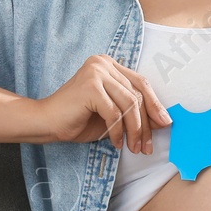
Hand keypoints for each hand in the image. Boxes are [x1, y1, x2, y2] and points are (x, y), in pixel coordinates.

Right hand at [30, 55, 169, 153]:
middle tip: (149, 144)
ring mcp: (96, 72)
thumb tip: (162, 119)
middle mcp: (103, 63)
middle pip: (137, 94)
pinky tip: (116, 142)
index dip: (155, 104)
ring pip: (129, 104)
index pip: (140, 83)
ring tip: (134, 148)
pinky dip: (118, 131)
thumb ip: (132, 110)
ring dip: (135, 130)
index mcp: (109, 64)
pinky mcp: (90, 86)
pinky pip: (115, 113)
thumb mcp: (112, 113)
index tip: (164, 124)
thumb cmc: (77, 119)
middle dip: (147, 123)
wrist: (46, 122)